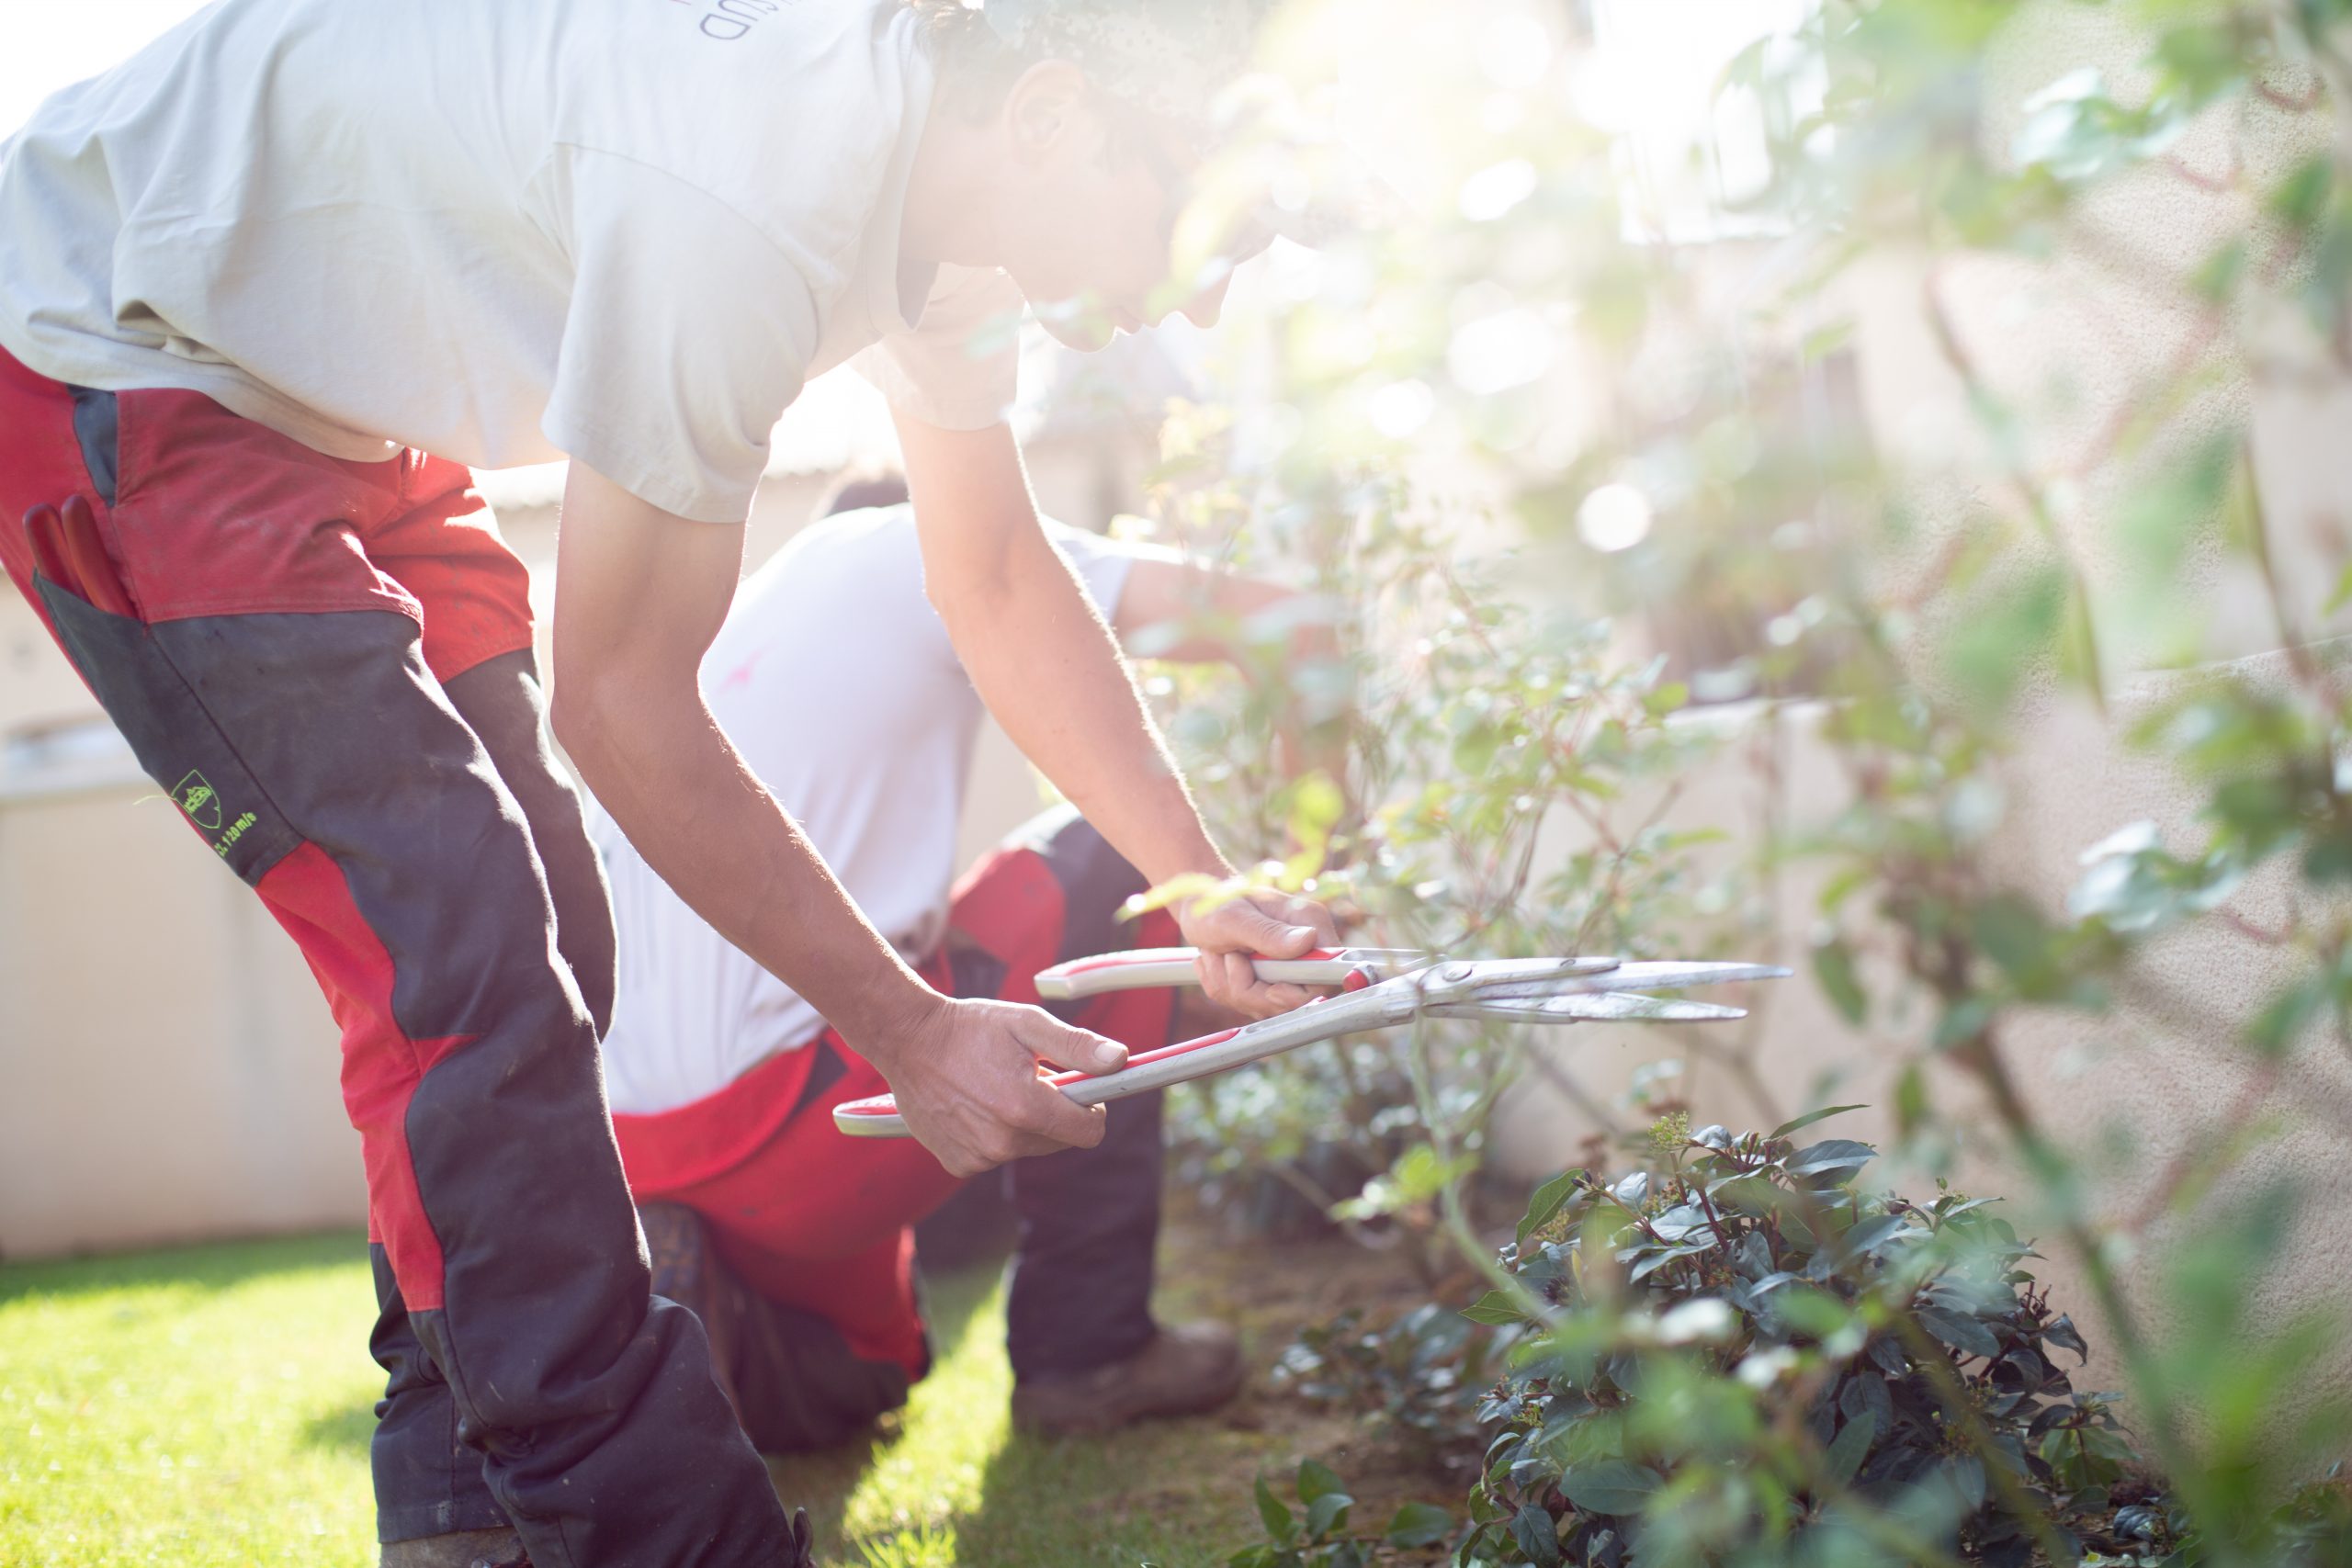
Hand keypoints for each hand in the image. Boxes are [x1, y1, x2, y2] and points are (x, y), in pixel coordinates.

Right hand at [870, 994, 1130, 1177]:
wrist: (907, 1041)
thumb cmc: (970, 1028)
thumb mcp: (1027, 1024)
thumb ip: (1077, 1047)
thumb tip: (1120, 1060)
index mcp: (1025, 1107)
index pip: (1089, 1131)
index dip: (1092, 1109)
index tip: (1079, 1089)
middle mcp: (1003, 1141)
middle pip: (1060, 1141)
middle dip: (1056, 1112)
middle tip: (1028, 1077)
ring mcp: (979, 1157)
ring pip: (1029, 1147)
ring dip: (1024, 1123)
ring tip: (996, 1086)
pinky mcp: (960, 1164)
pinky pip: (997, 1154)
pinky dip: (995, 1134)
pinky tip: (974, 1104)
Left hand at [1177, 884, 1342, 1018]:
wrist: (1197, 905)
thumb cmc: (1215, 902)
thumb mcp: (1234, 916)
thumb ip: (1268, 932)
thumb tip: (1307, 941)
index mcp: (1309, 923)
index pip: (1328, 974)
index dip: (1302, 993)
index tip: (1271, 988)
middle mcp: (1304, 949)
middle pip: (1296, 1000)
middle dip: (1254, 990)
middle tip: (1229, 958)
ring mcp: (1287, 969)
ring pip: (1268, 1006)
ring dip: (1233, 987)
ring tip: (1218, 954)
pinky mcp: (1267, 984)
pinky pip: (1248, 1005)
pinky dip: (1225, 989)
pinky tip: (1217, 963)